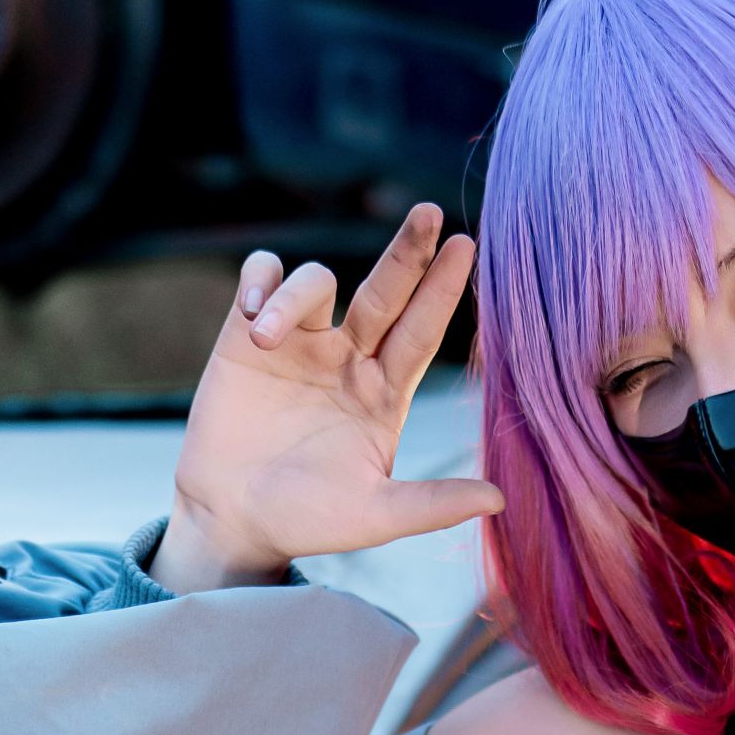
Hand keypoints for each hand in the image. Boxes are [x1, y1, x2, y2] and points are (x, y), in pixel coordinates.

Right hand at [159, 205, 501, 591]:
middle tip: (429, 213)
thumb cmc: (308, 520)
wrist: (234, 518)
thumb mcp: (375, 516)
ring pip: (315, 282)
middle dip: (407, 252)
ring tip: (267, 336)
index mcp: (383, 393)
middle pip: (385, 290)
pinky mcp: (248, 332)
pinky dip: (261, 282)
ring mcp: (300, 341)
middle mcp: (348, 357)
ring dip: (294, 296)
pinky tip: (251, 314)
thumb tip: (500, 500)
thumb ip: (433, 504)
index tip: (467, 248)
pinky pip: (263, 277)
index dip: (442, 291)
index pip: (420, 332)